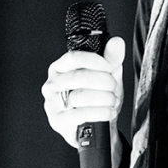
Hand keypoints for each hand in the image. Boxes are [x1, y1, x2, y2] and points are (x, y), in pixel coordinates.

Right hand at [41, 36, 124, 166]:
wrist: (99, 125)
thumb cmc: (99, 96)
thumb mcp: (109, 74)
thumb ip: (112, 58)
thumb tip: (116, 42)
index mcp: (61, 68)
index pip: (74, 58)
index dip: (95, 61)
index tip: (109, 67)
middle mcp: (53, 83)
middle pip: (79, 76)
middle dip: (104, 82)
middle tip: (113, 87)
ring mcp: (52, 103)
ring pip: (80, 96)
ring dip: (104, 98)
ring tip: (112, 101)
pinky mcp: (57, 121)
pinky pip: (80, 114)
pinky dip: (100, 113)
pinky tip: (108, 112)